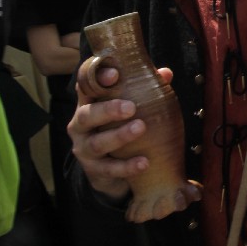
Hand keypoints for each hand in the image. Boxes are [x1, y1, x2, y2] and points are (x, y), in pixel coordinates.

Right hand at [68, 62, 168, 202]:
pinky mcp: (93, 170)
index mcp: (89, 104)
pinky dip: (127, 166)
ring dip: (119, 136)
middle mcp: (81, 125)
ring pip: (97, 143)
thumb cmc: (119, 128)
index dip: (97, 78)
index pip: (86, 86)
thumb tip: (166, 73)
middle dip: (108, 110)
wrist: (109, 172)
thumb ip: (144, 90)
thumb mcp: (128, 108)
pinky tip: (144, 162)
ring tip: (140, 128)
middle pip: (87, 115)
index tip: (115, 74)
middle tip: (131, 107)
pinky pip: (109, 169)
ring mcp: (84, 149)